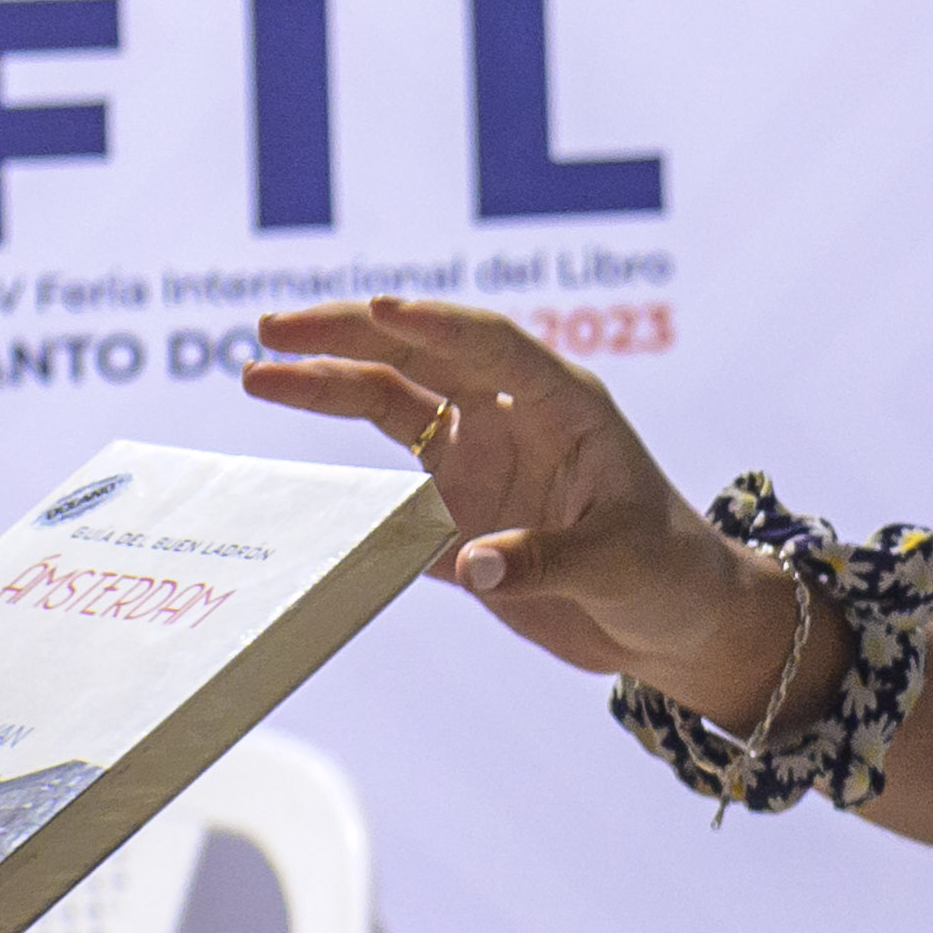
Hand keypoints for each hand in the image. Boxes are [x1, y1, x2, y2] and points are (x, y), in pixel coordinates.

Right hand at [242, 296, 789, 706]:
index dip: (434, 323)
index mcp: (563, 404)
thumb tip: (472, 564)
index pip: (490, 345)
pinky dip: (339, 465)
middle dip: (347, 335)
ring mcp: (477, 458)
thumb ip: (547, 560)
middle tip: (274, 327)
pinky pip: (386, 477)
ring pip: (390, 403)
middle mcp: (510, 416)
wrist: (674, 623)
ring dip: (327, 384)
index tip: (377, 309)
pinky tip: (285, 457)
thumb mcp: (621, 563)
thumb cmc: (669, 573)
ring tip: (257, 372)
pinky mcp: (454, 507)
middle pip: (418, 356)